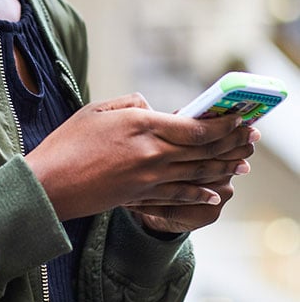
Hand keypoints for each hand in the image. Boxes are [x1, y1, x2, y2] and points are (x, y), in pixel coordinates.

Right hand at [25, 93, 256, 220]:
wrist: (50, 184)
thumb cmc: (68, 141)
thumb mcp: (98, 108)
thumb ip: (132, 104)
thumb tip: (153, 107)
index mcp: (142, 126)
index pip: (195, 128)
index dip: (223, 124)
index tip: (239, 117)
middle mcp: (152, 154)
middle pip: (204, 151)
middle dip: (232, 143)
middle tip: (251, 136)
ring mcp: (148, 180)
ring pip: (198, 174)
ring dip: (224, 166)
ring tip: (242, 161)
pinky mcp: (141, 198)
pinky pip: (180, 197)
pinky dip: (202, 193)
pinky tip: (216, 191)